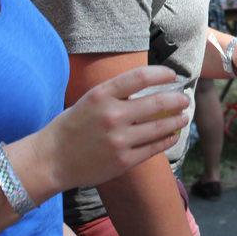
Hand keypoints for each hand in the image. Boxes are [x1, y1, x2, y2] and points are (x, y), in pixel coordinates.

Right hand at [44, 66, 190, 190]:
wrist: (52, 159)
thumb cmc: (72, 126)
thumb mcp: (90, 100)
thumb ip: (116, 93)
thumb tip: (150, 87)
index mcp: (101, 95)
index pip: (140, 76)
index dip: (162, 73)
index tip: (173, 75)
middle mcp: (112, 116)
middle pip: (158, 102)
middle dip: (177, 99)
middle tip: (184, 98)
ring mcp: (119, 140)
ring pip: (161, 127)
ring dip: (178, 120)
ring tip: (183, 116)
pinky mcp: (123, 161)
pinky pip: (154, 148)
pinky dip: (168, 139)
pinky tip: (172, 134)